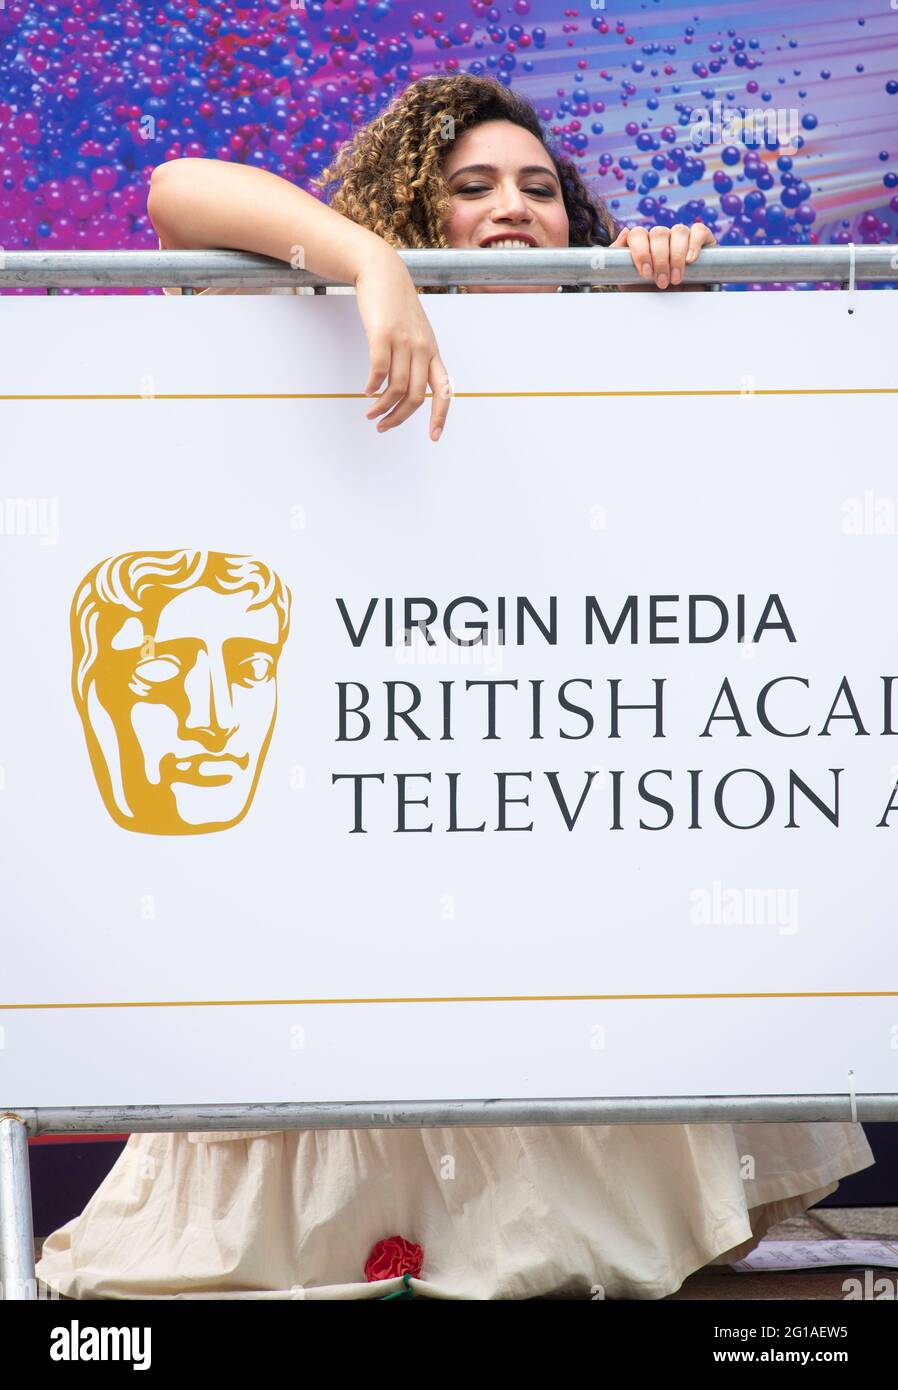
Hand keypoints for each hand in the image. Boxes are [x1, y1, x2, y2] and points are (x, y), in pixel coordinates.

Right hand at [353, 251, 451, 440]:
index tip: (433, 437)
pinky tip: (366, 391)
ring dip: (381, 407)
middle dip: (399, 418)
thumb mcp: (415, 332)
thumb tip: (407, 389)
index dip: (440, 417)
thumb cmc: (398, 305)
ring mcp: (404, 341)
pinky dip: (372, 387)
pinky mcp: (383, 334)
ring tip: (370, 413)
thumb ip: (416, 358)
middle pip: (415, 397)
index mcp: (433, 352)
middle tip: (383, 426)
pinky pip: (378, 371)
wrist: (383, 272)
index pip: (444, 391)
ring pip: (396, 389)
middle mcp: (422, 349)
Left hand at [612, 222, 716, 289]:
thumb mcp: (629, 281)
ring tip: (676, 279)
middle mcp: (662, 237)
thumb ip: (618, 259)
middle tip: (662, 282)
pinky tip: (691, 259)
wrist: (675, 310)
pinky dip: (695, 243)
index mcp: (644, 243)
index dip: (641, 251)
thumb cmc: (652, 294)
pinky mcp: (702, 240)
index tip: (645, 273)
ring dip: (676, 256)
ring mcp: (681, 236)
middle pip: (658, 233)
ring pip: (678, 231)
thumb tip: (625, 232)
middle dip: (660, 260)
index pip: (638, 234)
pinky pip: (699, 231)